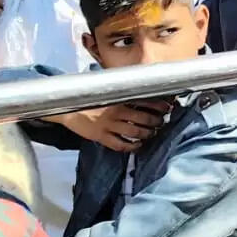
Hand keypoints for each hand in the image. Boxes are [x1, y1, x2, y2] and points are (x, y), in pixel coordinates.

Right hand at [55, 100, 172, 152]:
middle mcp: (116, 111)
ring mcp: (109, 125)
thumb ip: (122, 93)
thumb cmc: (90, 99)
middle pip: (143, 118)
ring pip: (134, 132)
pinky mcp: (101, 137)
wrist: (68, 108)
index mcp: (118, 99)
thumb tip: (142, 90)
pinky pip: (120, 145)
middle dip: (156, 122)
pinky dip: (132, 147)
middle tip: (161, 122)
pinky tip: (138, 146)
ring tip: (152, 133)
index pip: (145, 101)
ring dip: (147, 134)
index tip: (168, 107)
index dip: (159, 105)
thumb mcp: (107, 92)